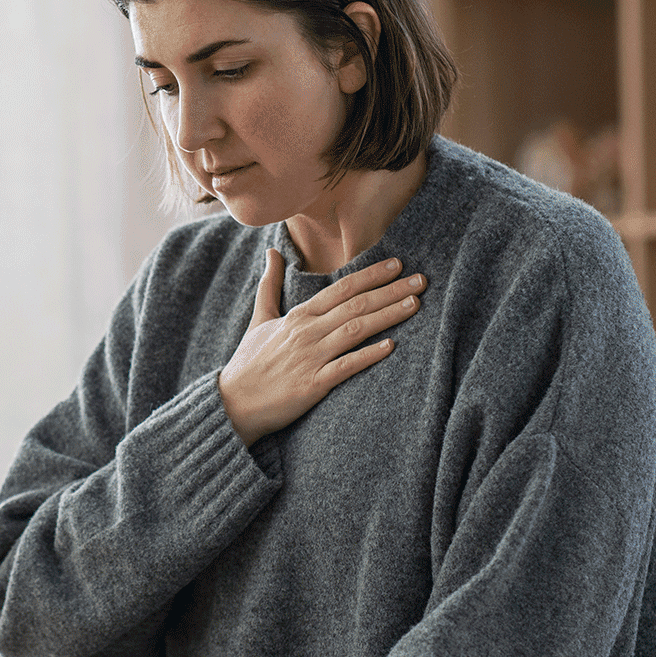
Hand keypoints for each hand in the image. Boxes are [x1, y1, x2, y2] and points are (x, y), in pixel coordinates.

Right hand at [219, 250, 424, 444]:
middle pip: (355, 305)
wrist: (234, 404)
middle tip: (421, 280)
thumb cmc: (249, 362)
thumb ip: (270, 285)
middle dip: (390, 290)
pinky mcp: (312, 384)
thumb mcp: (259, 319)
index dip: (370, 275)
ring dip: (387, 316)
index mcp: (298, 316)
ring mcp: (310, 357)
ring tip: (414, 304)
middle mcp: (307, 332)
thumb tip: (271, 252)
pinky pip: (346, 366)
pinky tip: (391, 346)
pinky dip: (368, 355)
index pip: (341, 289)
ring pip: (355, 330)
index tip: (397, 265)